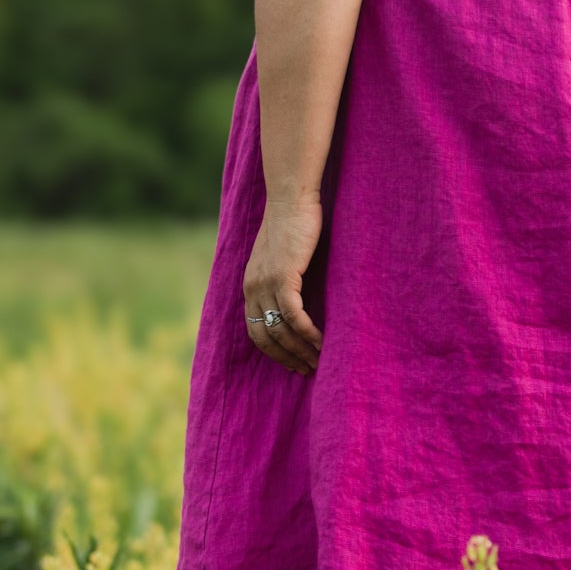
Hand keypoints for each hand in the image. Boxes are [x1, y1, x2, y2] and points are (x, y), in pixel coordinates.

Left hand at [243, 196, 324, 374]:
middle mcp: (253, 288)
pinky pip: (293, 315)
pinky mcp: (283, 276)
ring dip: (300, 350)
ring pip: (280, 330)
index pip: (255, 331)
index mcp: (250, 286)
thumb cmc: (294, 224)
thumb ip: (284, 278)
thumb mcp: (282, 257)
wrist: (292, 198)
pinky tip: (320, 341)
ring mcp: (266, 283)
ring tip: (318, 361)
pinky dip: (306, 332)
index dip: (274, 352)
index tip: (293, 363)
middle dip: (287, 358)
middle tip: (308, 370)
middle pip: (265, 337)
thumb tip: (299, 300)